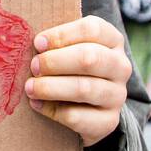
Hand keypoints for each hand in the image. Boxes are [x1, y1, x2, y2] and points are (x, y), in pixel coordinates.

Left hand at [24, 15, 130, 145]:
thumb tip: (33, 43)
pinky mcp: (108, 121)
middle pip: (89, 57)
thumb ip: (54, 42)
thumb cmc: (69, 68)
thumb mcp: (66, 49)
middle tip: (33, 66)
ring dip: (50, 87)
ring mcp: (117, 95)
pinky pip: (78, 117)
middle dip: (55, 61)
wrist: (87, 109)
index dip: (62, 35)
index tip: (38, 43)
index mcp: (112, 40)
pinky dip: (52, 110)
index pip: (92, 29)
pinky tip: (37, 105)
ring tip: (30, 87)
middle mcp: (120, 66)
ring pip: (84, 88)